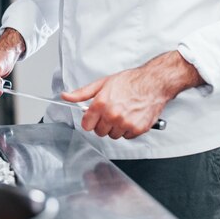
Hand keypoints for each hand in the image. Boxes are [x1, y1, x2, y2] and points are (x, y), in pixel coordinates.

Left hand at [62, 51, 203, 138]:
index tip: (93, 117)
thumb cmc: (130, 81)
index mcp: (101, 104)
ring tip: (122, 113)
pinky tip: (131, 117)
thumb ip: (82, 93)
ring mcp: (125, 123)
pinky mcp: (137, 129)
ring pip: (113, 135)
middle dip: (103, 123)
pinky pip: (126, 136)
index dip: (89, 120)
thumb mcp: (102, 83)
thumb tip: (66, 96)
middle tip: (111, 112)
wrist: (153, 83)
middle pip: (99, 132)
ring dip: (115, 127)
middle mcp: (112, 115)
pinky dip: (128, 129)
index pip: (86, 125)